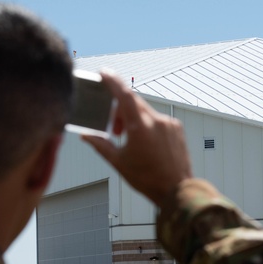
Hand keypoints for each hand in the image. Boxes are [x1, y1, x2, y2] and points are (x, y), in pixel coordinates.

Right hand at [82, 72, 192, 206]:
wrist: (177, 190)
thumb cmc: (147, 179)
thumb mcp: (118, 162)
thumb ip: (100, 144)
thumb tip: (85, 135)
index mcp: (140, 127)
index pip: (124, 95)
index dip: (112, 81)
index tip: (103, 73)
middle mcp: (156, 120)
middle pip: (132, 103)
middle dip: (120, 111)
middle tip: (115, 129)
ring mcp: (168, 123)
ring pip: (145, 111)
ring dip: (134, 119)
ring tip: (130, 140)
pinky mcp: (176, 128)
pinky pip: (157, 119)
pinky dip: (148, 125)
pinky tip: (147, 144)